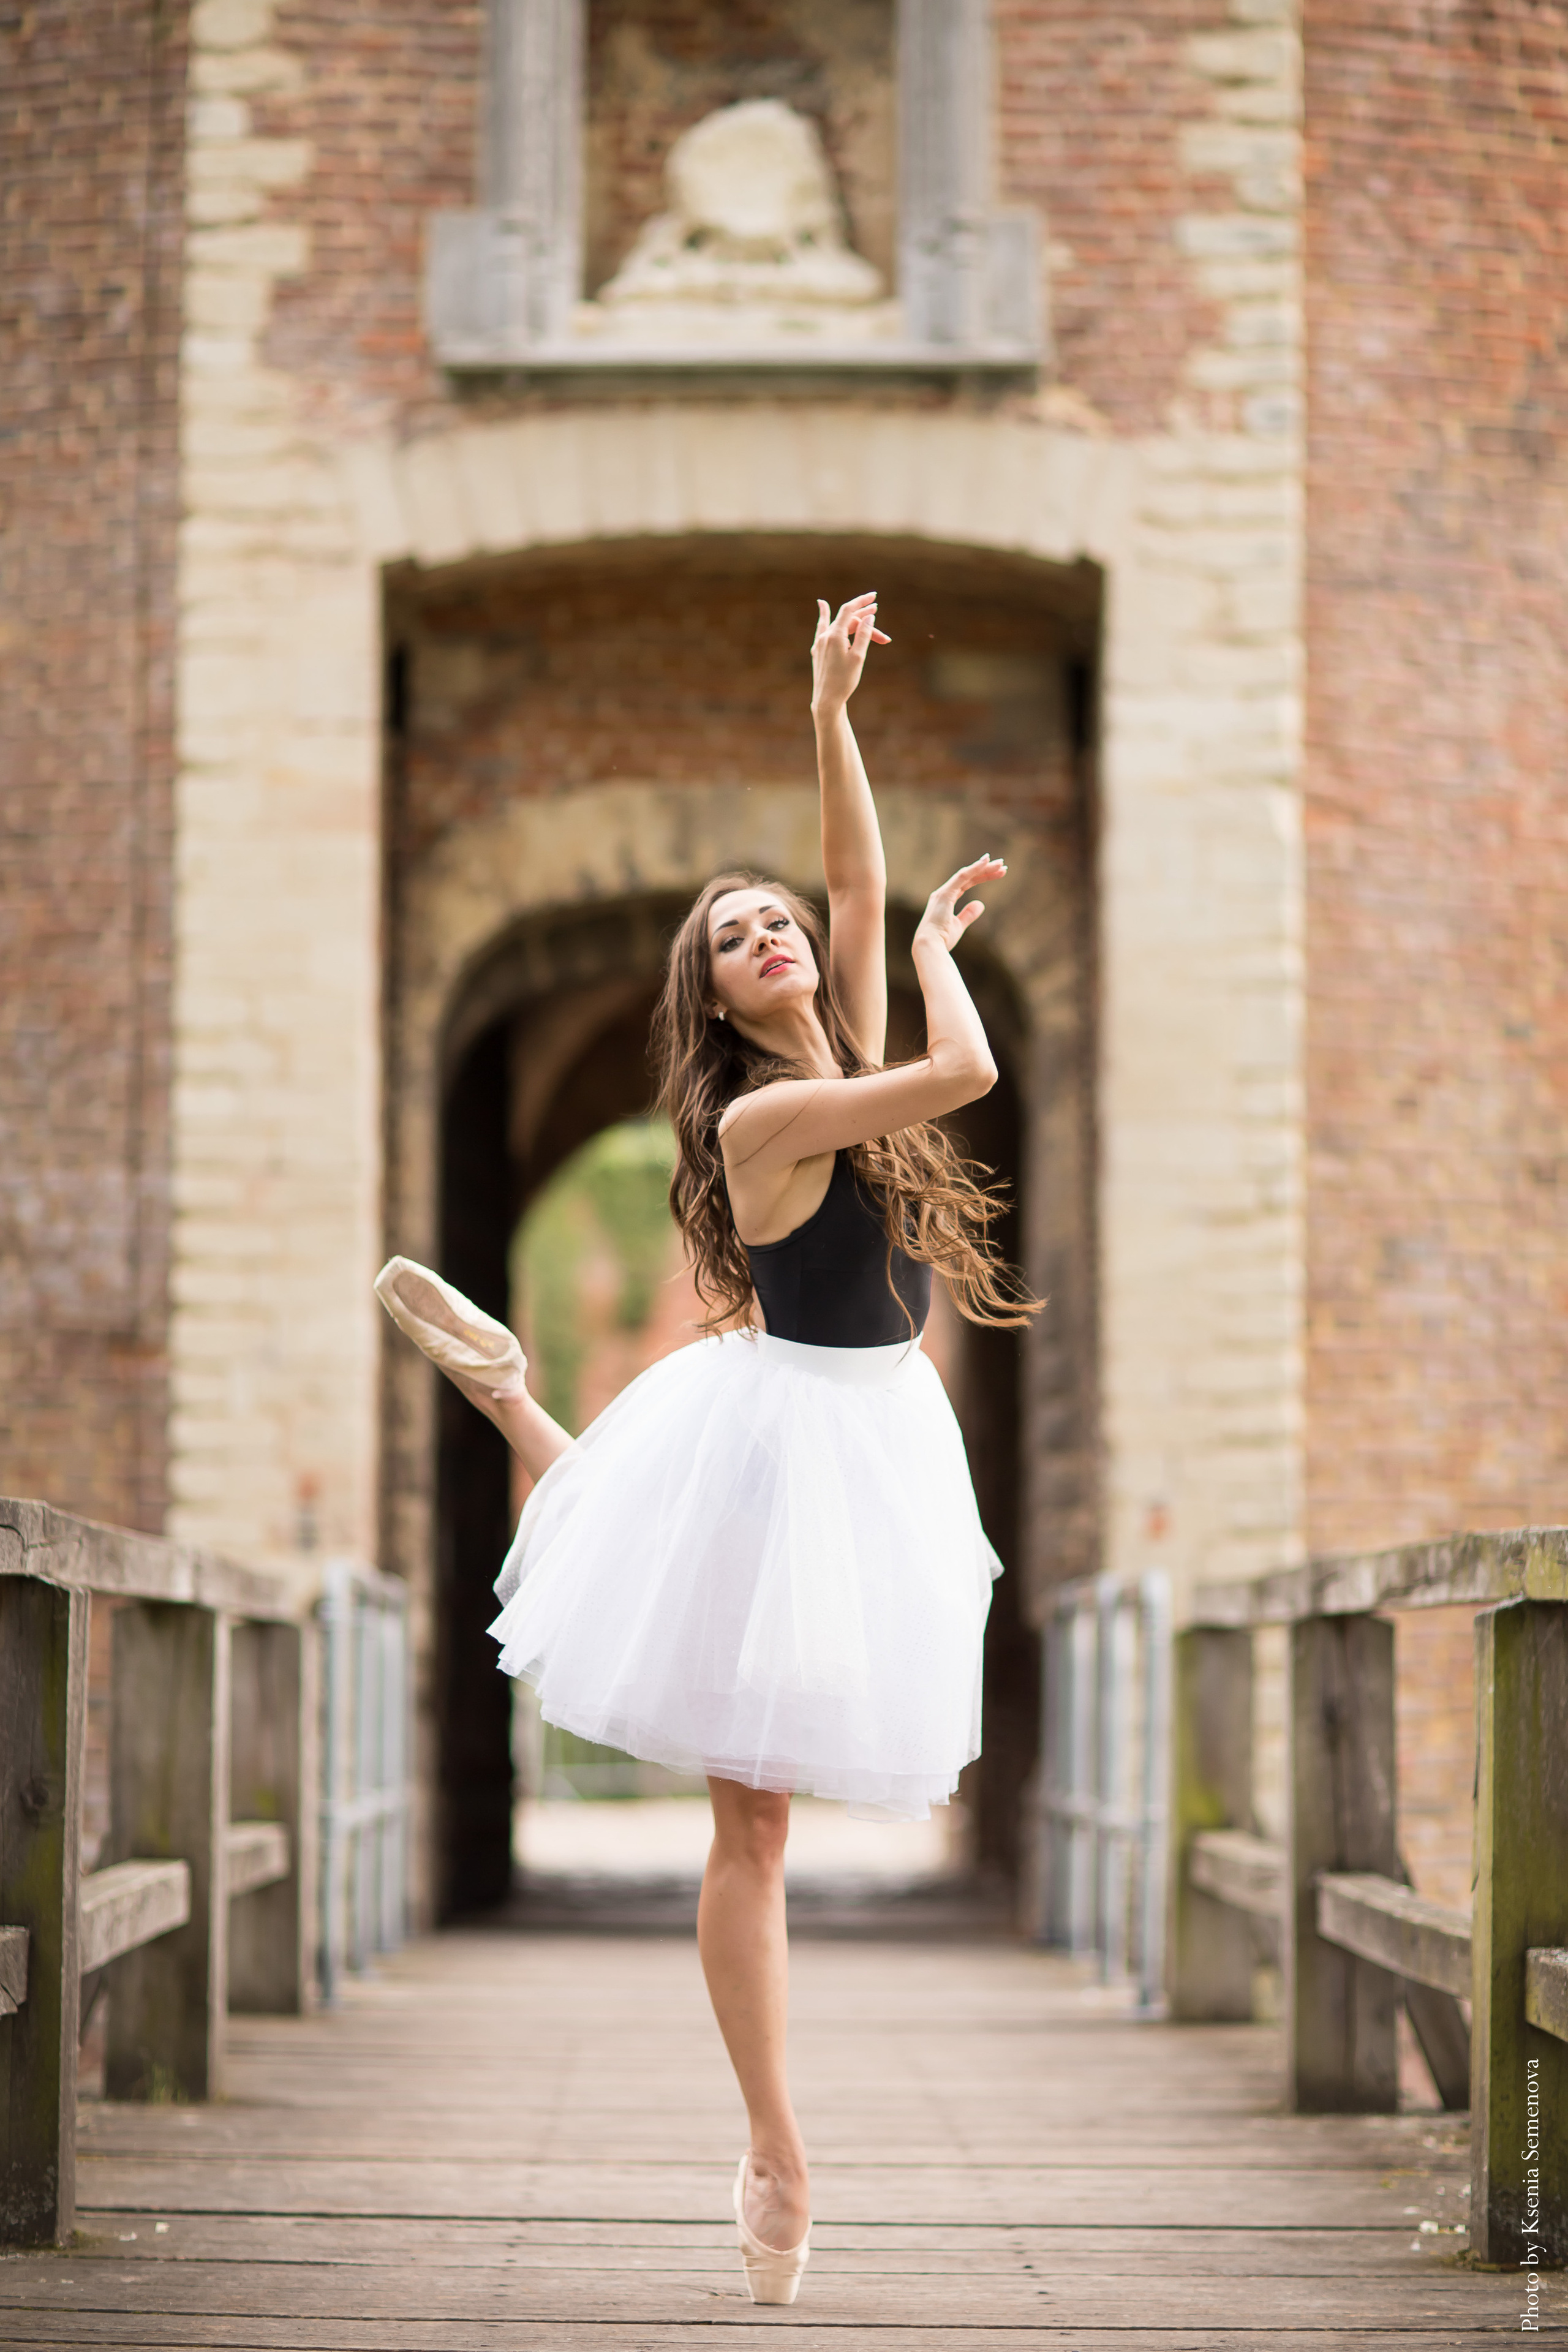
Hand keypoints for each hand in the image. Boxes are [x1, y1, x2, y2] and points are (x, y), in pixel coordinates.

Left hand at [811, 592, 889, 713]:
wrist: (827, 700)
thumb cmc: (844, 681)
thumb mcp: (858, 657)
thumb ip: (863, 635)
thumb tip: (869, 617)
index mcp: (834, 636)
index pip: (849, 610)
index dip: (862, 601)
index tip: (874, 596)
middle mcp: (824, 636)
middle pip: (848, 621)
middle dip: (865, 620)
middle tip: (879, 620)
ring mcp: (820, 643)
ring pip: (840, 627)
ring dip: (854, 625)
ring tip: (870, 625)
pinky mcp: (818, 650)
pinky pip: (823, 627)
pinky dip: (824, 615)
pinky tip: (822, 604)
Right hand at [913, 856, 1006, 954]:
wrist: (930, 946)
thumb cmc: (942, 939)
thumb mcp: (959, 926)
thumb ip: (968, 914)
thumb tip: (980, 904)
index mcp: (945, 899)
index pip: (967, 883)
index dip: (982, 877)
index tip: (998, 873)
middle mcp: (943, 892)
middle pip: (968, 876)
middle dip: (985, 870)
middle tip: (1002, 865)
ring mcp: (944, 892)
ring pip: (967, 874)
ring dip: (984, 868)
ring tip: (1001, 864)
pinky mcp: (945, 894)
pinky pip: (962, 876)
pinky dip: (974, 868)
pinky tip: (986, 861)